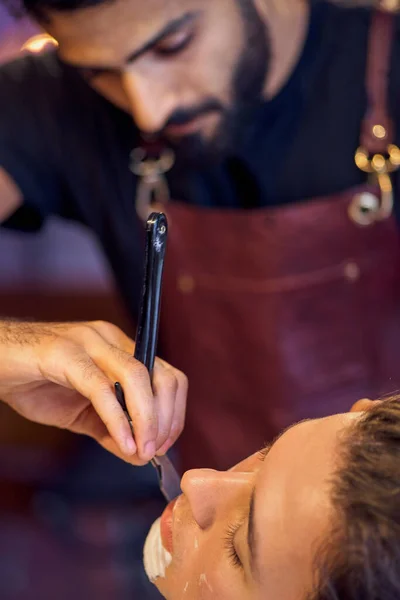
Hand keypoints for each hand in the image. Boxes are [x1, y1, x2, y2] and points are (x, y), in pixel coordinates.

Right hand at [0, 320, 187, 464]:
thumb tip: (141, 456)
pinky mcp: (64, 354)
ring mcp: (89, 343)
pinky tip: (122, 442)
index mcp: (120, 349)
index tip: (165, 443)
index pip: (167, 375)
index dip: (174, 412)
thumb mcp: (82, 415)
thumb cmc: (36, 383)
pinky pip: (100, 387)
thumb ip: (112, 432)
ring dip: (147, 419)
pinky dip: (117, 419)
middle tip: (155, 450)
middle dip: (166, 418)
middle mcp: (110, 339)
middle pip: (161, 374)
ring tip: (142, 450)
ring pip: (137, 376)